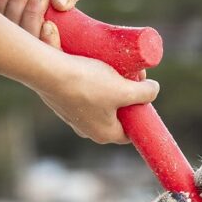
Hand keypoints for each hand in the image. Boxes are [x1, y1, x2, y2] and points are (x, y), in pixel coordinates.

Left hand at [0, 0, 80, 42]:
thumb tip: (61, 4)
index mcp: (53, 45)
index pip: (53, 58)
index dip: (49, 46)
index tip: (48, 24)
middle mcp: (30, 49)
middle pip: (29, 44)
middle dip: (32, 15)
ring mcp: (9, 41)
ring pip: (10, 30)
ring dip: (18, 2)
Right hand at [35, 53, 159, 144]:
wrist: (47, 71)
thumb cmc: (87, 84)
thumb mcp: (124, 89)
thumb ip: (144, 92)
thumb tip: (154, 90)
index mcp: (106, 134)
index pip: (131, 131)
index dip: (141, 113)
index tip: (144, 94)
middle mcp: (88, 130)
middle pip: (117, 115)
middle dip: (127, 95)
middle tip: (132, 75)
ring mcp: (73, 117)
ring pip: (101, 103)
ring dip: (110, 87)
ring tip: (116, 67)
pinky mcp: (63, 101)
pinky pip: (84, 94)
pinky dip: (92, 83)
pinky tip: (96, 67)